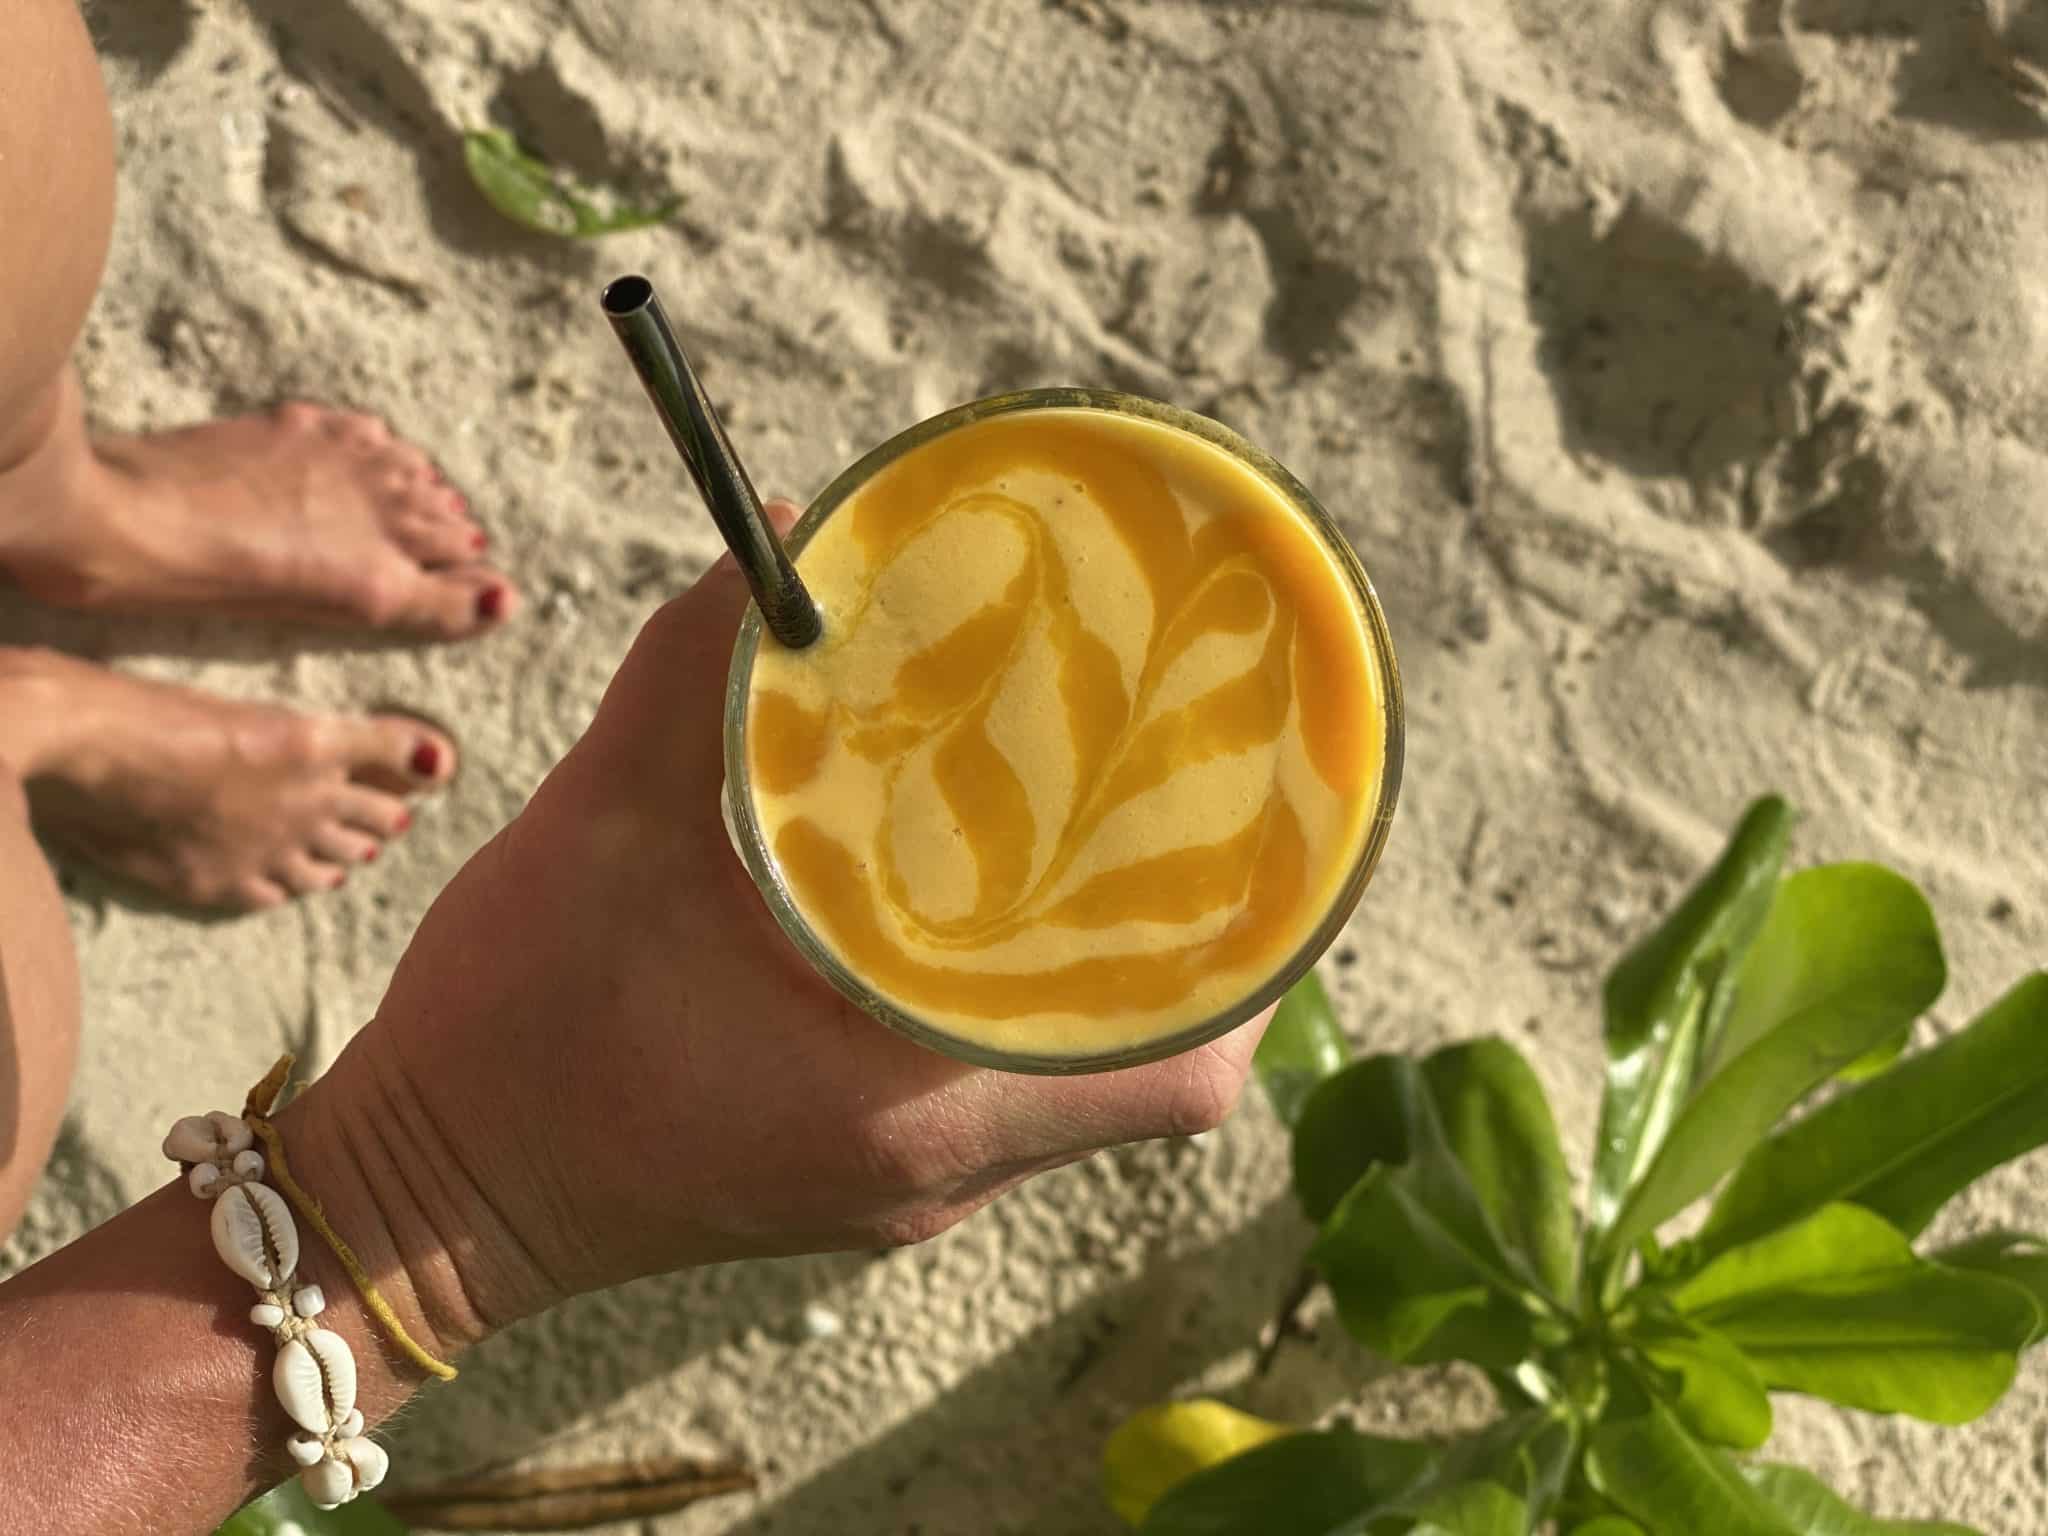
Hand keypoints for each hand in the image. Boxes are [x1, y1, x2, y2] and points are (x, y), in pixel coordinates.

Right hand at [302, 501, 1268, 1343]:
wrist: (417, 1200)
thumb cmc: (505, 1034)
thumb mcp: (593, 833)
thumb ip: (696, 679)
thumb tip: (777, 536)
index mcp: (899, 1111)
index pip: (1164, 1077)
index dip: (1244, 968)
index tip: (1253, 850)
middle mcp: (933, 1177)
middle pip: (1155, 1083)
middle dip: (1205, 956)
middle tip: (1189, 815)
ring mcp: (905, 1195)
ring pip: (1089, 1092)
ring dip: (1123, 982)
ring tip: (1112, 844)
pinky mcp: (870, 1183)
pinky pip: (1011, 1097)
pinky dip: (1037, 1008)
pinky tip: (993, 913)